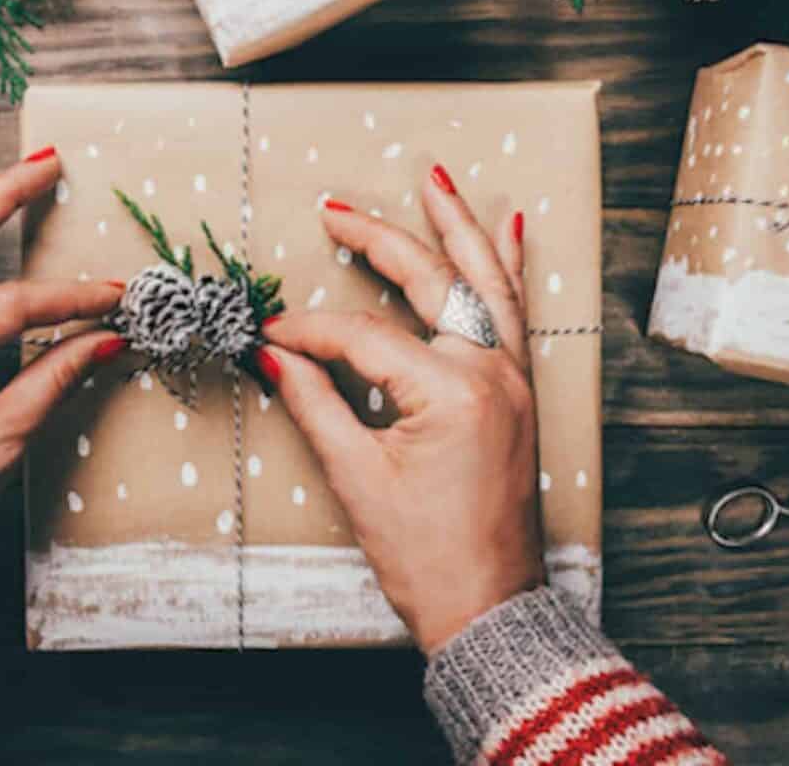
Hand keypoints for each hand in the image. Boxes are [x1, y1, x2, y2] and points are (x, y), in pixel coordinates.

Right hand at [260, 165, 541, 654]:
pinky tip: (510, 230)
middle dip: (379, 240)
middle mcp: (492, 370)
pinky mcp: (519, 390)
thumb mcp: (358, 478)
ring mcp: (514, 377)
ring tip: (437, 180)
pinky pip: (515, 312)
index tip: (269, 333)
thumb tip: (273, 354)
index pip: (363, 337)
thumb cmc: (427, 556)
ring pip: (487, 281)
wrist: (490, 608)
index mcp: (451, 392)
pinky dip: (508, 268)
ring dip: (460, 227)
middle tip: (337, 208)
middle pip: (431, 282)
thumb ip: (314, 402)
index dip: (308, 331)